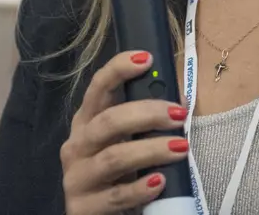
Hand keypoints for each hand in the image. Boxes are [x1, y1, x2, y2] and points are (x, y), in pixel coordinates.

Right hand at [60, 50, 189, 213]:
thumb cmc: (119, 173)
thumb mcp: (128, 142)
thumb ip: (145, 121)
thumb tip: (181, 100)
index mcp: (87, 122)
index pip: (97, 88)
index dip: (118, 69)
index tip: (146, 58)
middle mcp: (77, 146)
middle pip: (108, 121)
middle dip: (146, 113)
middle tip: (179, 114)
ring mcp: (76, 178)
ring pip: (114, 158)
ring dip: (151, 149)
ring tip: (181, 147)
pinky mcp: (82, 208)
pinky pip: (116, 196)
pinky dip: (140, 188)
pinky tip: (160, 182)